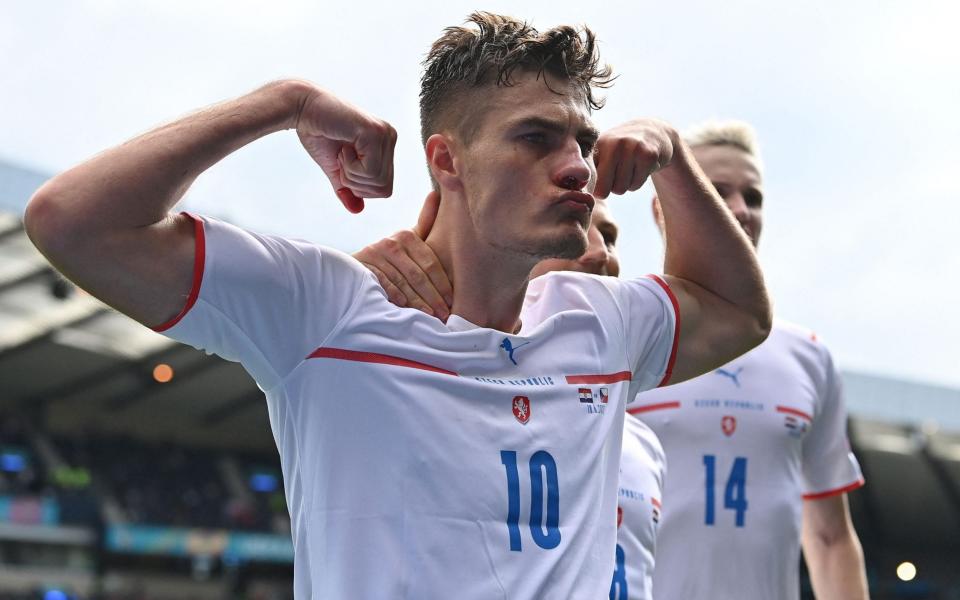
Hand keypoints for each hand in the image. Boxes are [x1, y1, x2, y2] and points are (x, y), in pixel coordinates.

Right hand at [295, 86, 397, 212]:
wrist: (301, 108)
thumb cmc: (317, 134)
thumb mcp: (335, 168)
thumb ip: (347, 189)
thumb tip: (358, 211)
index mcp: (384, 146)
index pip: (384, 189)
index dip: (359, 187)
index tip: (342, 163)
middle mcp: (390, 138)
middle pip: (384, 189)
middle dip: (355, 183)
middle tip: (341, 159)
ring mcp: (386, 134)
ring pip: (378, 182)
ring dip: (352, 174)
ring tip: (341, 151)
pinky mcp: (376, 133)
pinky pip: (371, 171)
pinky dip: (351, 167)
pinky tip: (343, 147)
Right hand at [353, 191, 452, 318]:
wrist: (354, 268)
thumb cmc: (390, 257)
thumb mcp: (408, 239)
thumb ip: (425, 221)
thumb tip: (436, 192)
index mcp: (406, 236)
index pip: (430, 263)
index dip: (443, 284)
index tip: (452, 301)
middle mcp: (392, 243)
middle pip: (419, 275)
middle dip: (434, 297)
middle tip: (445, 314)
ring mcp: (377, 255)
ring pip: (405, 283)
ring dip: (420, 302)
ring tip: (432, 317)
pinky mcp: (366, 268)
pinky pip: (387, 286)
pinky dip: (400, 300)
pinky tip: (410, 312)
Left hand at [593, 119, 676, 198]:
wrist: (653, 132)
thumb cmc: (621, 148)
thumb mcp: (603, 150)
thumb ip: (590, 167)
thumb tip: (581, 192)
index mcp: (599, 144)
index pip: (589, 179)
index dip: (595, 184)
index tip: (602, 176)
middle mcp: (614, 144)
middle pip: (603, 189)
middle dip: (609, 189)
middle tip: (616, 175)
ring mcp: (632, 148)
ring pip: (620, 189)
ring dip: (624, 184)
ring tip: (629, 168)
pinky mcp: (648, 156)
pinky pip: (636, 185)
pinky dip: (637, 182)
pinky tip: (639, 167)